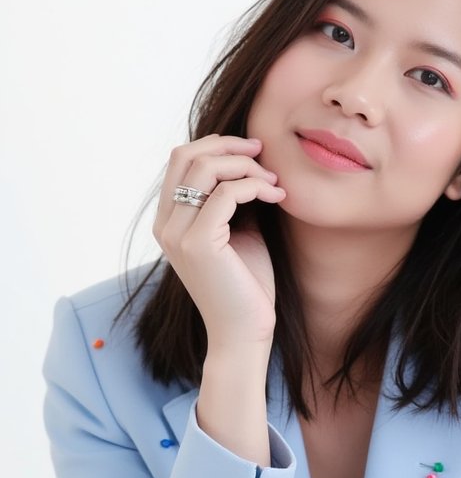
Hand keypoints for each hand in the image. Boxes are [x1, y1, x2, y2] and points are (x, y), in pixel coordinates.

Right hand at [153, 134, 285, 349]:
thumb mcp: (238, 231)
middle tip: (264, 152)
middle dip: (228, 145)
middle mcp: (165, 225)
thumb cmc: (246, 285)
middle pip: (185, 155)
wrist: (245, 333)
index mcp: (168, 221)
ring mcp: (177, 234)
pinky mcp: (198, 244)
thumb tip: (249, 160)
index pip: (180, 159)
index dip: (216, 144)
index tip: (253, 151)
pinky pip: (226, 193)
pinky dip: (255, 186)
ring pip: (205, 168)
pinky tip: (276, 197)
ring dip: (246, 166)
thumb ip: (232, 198)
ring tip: (274, 182)